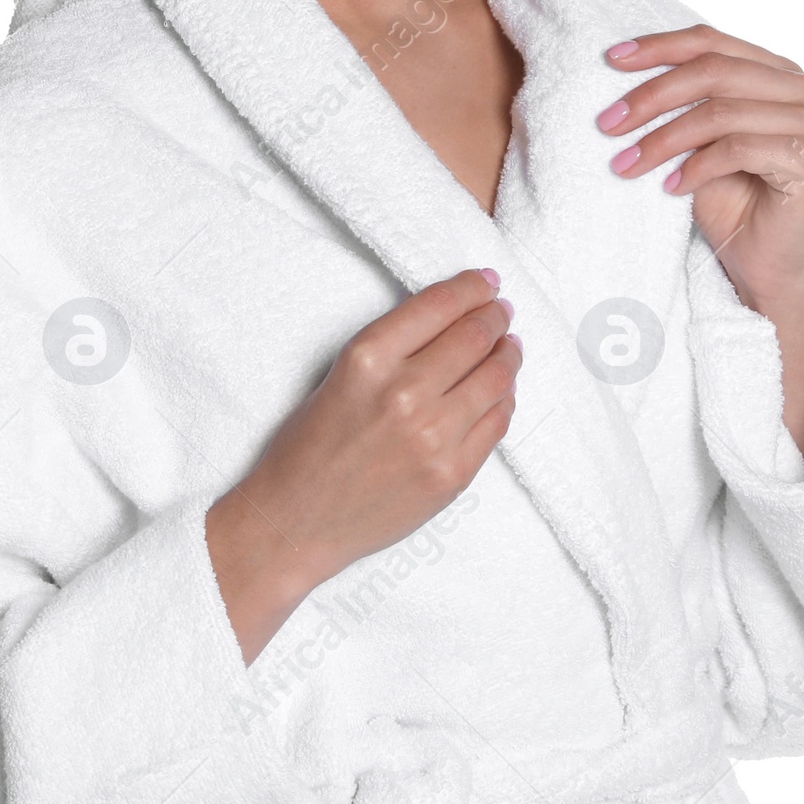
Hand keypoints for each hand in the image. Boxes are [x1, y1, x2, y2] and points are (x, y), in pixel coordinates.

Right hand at [206, 269, 519, 664]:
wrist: (295, 523)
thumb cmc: (307, 449)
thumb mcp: (338, 375)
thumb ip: (394, 347)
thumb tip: (454, 320)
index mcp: (367, 359)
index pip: (439, 305)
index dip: (472, 287)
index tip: (487, 281)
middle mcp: (403, 393)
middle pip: (475, 337)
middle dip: (495, 316)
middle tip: (502, 311)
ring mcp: (433, 437)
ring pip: (496, 377)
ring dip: (508, 354)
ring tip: (509, 346)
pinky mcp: (452, 474)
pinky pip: (497, 422)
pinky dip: (505, 398)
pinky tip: (501, 390)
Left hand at [597, 25, 803, 312]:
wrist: (760, 261)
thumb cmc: (727, 196)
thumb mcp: (696, 136)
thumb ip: (681, 96)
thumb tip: (621, 62)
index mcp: (778, 70)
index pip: (712, 41)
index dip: (659, 46)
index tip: (611, 59)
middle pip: (714, 71)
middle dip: (652, 97)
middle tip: (609, 124)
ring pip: (721, 113)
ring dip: (663, 140)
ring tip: (626, 164)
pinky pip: (738, 149)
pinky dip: (696, 168)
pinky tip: (671, 188)